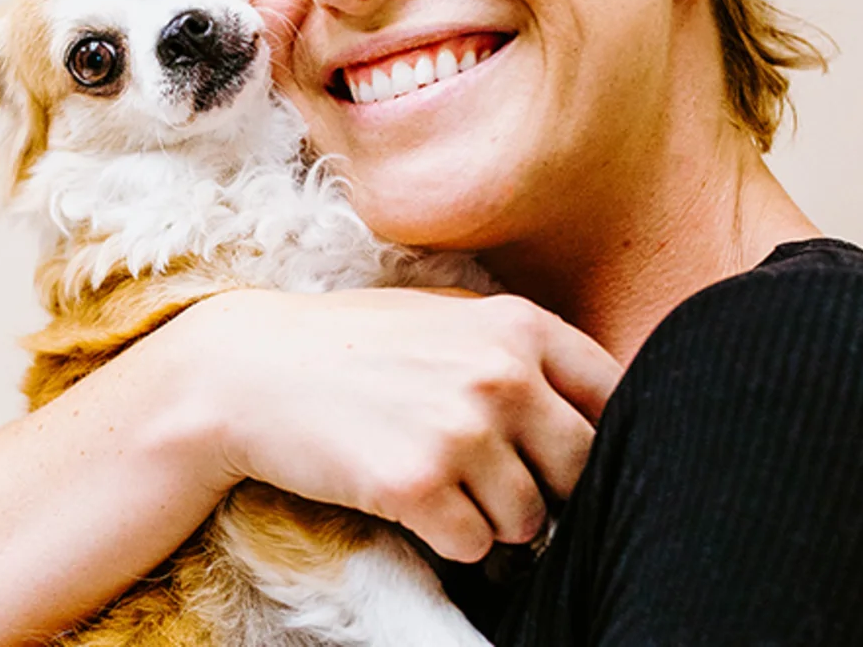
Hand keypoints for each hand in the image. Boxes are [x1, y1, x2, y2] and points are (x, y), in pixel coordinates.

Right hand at [148, 288, 621, 562]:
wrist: (246, 371)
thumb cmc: (349, 344)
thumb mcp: (445, 316)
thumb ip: (520, 349)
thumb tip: (601, 411)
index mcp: (518, 325)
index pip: (616, 397)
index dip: (595, 433)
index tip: (556, 448)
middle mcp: (500, 375)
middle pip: (583, 468)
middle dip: (547, 487)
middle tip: (495, 481)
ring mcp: (459, 431)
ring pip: (531, 520)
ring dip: (494, 521)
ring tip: (443, 489)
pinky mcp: (416, 485)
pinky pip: (476, 547)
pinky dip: (451, 541)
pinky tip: (413, 505)